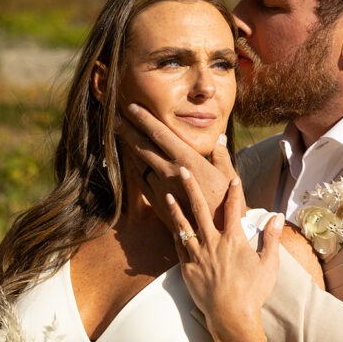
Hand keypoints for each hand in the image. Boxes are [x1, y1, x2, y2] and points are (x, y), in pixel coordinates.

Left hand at [116, 104, 240, 227]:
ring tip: (119, 135)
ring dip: (128, 148)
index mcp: (187, 160)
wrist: (217, 234)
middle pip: (142, 146)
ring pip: (138, 163)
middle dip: (127, 129)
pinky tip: (131, 162)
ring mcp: (160, 188)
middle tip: (115, 117)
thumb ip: (220, 155)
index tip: (131, 107)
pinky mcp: (157, 203)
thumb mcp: (228, 175)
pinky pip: (141, 181)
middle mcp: (169, 172)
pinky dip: (134, 168)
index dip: (144, 118)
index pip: (160, 133)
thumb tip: (219, 139)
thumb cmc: (227, 204)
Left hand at [166, 166, 283, 341]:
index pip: (234, 208)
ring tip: (168, 195)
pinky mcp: (187, 270)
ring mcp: (197, 256)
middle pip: (200, 209)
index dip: (234, 192)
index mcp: (233, 240)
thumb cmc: (253, 291)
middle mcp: (213, 243)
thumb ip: (271, 238)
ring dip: (176, 209)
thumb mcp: (268, 264)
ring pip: (184, 227)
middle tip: (183, 170)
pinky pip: (179, 248)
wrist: (232, 316)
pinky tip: (173, 228)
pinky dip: (176, 236)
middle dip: (192, 188)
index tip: (233, 178)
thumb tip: (277, 217)